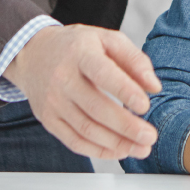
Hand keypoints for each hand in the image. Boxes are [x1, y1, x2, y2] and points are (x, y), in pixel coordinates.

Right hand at [3, 24, 161, 159]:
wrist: (34, 54)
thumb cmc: (77, 46)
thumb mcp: (107, 39)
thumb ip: (134, 60)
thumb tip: (154, 87)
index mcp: (81, 53)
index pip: (103, 74)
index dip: (125, 91)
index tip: (145, 105)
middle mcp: (63, 78)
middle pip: (95, 108)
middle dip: (126, 126)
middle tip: (150, 135)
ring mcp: (53, 101)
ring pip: (86, 129)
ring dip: (117, 143)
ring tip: (141, 148)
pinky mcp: (48, 119)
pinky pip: (74, 141)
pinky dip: (99, 151)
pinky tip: (120, 151)